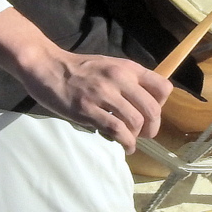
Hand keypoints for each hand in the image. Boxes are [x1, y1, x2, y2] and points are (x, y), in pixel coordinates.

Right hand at [0, 8, 171, 153]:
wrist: (48, 66)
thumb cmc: (80, 69)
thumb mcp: (110, 66)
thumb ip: (129, 81)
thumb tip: (145, 104)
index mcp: (128, 68)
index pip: (163, 87)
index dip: (161, 105)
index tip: (150, 113)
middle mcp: (119, 79)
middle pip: (153, 110)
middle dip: (152, 129)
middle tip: (144, 135)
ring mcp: (103, 94)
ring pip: (136, 122)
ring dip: (136, 138)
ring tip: (129, 141)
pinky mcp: (88, 109)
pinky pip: (116, 130)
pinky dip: (125, 143)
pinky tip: (123, 146)